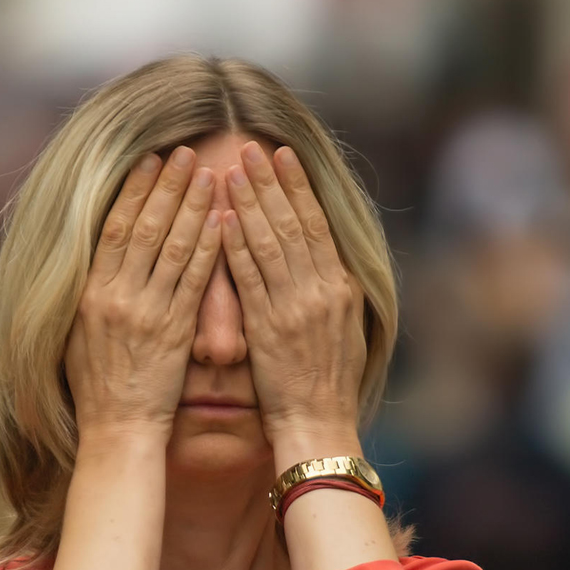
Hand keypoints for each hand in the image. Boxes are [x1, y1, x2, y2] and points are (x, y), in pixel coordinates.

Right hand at [64, 147, 221, 439]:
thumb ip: (90, 291)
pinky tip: (225, 222)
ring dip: (194, 207)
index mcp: (90, 292)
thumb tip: (98, 252)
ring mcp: (147, 313)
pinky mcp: (175, 332)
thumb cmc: (97, 385)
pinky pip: (195, 282)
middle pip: (145, 227)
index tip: (151, 159)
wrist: (116, 430)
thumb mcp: (76, 332)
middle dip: (168, 186)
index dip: (135, 190)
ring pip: (173, 248)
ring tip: (210, 174)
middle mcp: (116, 296)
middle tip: (187, 151)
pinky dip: (209, 248)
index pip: (114, 227)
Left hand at [219, 140, 366, 457]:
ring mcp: (295, 308)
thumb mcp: (346, 326)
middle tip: (249, 146)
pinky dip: (236, 247)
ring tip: (229, 170)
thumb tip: (325, 251)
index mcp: (340, 286)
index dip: (298, 185)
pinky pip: (250, 279)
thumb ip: (334, 286)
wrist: (320, 424)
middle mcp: (321, 290)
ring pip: (270, 243)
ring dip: (249, 203)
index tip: (281, 154)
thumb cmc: (329, 380)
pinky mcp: (268, 328)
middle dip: (269, 182)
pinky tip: (222, 220)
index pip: (317, 223)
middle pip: (293, 223)